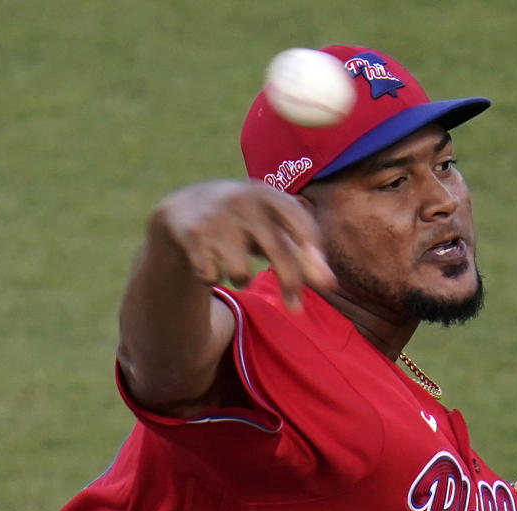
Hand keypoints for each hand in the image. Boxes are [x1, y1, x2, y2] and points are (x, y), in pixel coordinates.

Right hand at [150, 180, 335, 307]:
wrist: (185, 206)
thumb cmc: (243, 222)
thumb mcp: (272, 229)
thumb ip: (301, 253)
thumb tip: (331, 284)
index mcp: (268, 195)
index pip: (299, 219)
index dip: (314, 248)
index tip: (325, 282)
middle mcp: (243, 200)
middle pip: (277, 250)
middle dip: (290, 284)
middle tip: (297, 310)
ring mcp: (216, 217)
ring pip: (240, 272)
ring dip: (241, 279)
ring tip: (235, 266)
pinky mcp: (192, 235)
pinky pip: (211, 276)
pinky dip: (212, 278)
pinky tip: (208, 262)